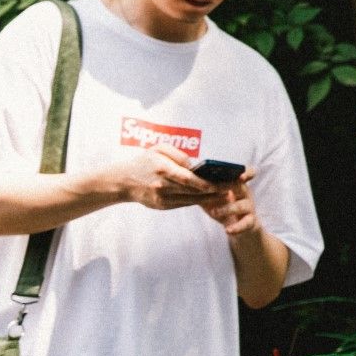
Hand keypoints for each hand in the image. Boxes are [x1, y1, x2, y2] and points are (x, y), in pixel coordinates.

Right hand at [99, 147, 219, 211]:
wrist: (123, 181)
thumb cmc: (143, 161)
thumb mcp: (158, 149)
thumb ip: (178, 155)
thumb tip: (196, 165)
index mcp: (162, 169)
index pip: (190, 179)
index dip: (208, 183)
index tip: (224, 183)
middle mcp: (163, 186)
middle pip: (194, 191)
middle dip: (215, 191)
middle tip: (232, 190)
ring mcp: (162, 198)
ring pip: (191, 200)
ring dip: (210, 199)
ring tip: (226, 196)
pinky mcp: (162, 206)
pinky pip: (184, 204)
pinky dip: (198, 202)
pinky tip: (210, 199)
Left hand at [202, 172, 260, 237]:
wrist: (236, 228)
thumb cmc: (223, 208)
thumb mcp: (213, 197)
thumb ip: (204, 189)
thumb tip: (186, 182)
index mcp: (237, 184)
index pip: (247, 173)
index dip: (246, 173)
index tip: (240, 175)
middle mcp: (245, 194)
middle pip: (242, 187)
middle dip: (230, 186)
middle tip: (216, 188)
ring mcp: (248, 208)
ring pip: (240, 206)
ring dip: (227, 209)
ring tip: (214, 212)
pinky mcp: (250, 222)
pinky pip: (245, 224)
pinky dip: (236, 227)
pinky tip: (228, 230)